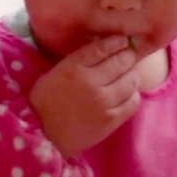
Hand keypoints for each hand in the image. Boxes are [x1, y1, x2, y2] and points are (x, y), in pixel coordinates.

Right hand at [29, 37, 155, 155]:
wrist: (44, 135)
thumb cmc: (45, 102)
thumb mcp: (56, 72)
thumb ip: (79, 60)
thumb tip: (104, 48)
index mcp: (74, 68)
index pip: (102, 48)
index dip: (116, 42)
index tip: (122, 41)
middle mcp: (92, 83)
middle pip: (121, 62)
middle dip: (128, 56)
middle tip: (129, 56)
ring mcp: (104, 102)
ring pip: (131, 81)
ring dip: (132, 75)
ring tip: (128, 76)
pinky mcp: (112, 119)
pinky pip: (133, 102)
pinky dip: (133, 94)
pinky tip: (126, 94)